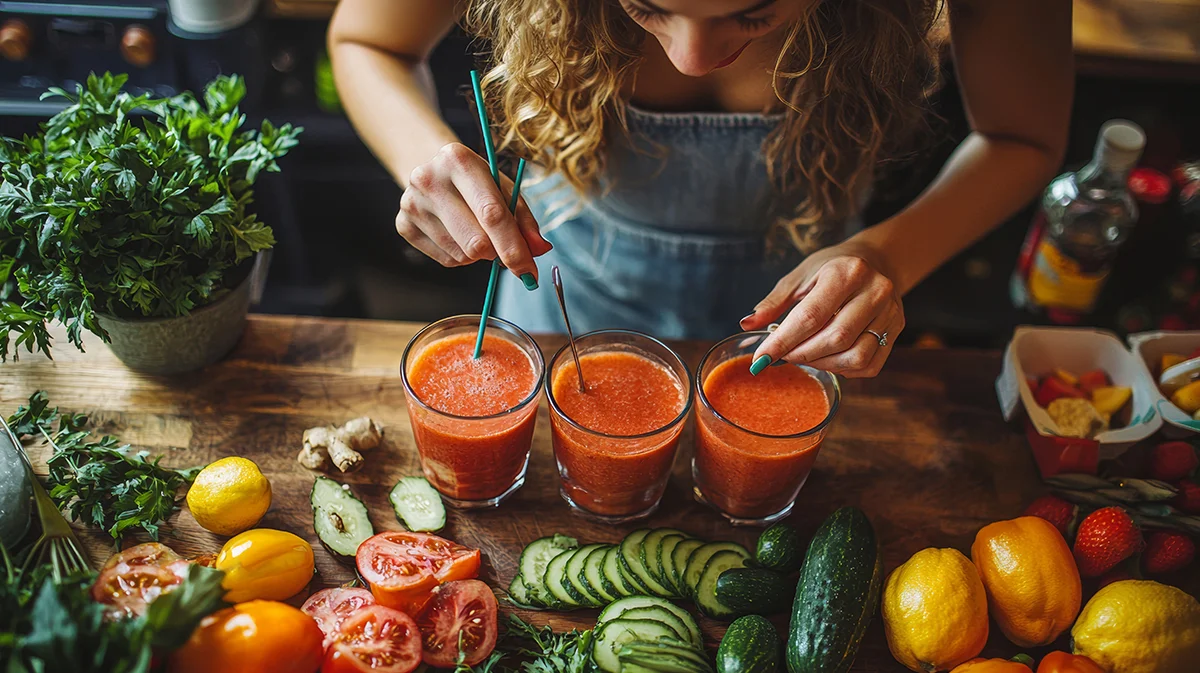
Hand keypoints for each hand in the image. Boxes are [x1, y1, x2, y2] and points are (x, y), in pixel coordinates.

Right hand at [396, 142, 551, 282]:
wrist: (434, 171)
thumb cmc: (477, 182)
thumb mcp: (504, 188)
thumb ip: (525, 220)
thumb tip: (540, 250)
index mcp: (457, 159)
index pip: (491, 214)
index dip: (513, 247)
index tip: (529, 271)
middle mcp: (428, 178)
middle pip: (476, 241)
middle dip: (498, 254)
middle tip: (505, 251)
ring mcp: (411, 203)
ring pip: (462, 255)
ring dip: (479, 255)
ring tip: (476, 231)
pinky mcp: (402, 224)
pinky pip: (446, 260)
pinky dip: (461, 257)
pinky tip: (458, 235)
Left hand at [740, 245, 903, 377]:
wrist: (875, 261)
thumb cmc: (831, 269)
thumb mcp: (799, 277)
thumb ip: (774, 303)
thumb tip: (747, 324)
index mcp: (846, 272)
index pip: (810, 316)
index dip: (783, 342)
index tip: (761, 359)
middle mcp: (874, 291)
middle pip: (834, 338)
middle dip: (801, 354)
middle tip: (783, 356)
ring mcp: (891, 312)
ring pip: (854, 356)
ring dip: (823, 364)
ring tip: (805, 355)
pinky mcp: (897, 330)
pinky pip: (868, 365)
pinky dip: (843, 369)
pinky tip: (828, 357)